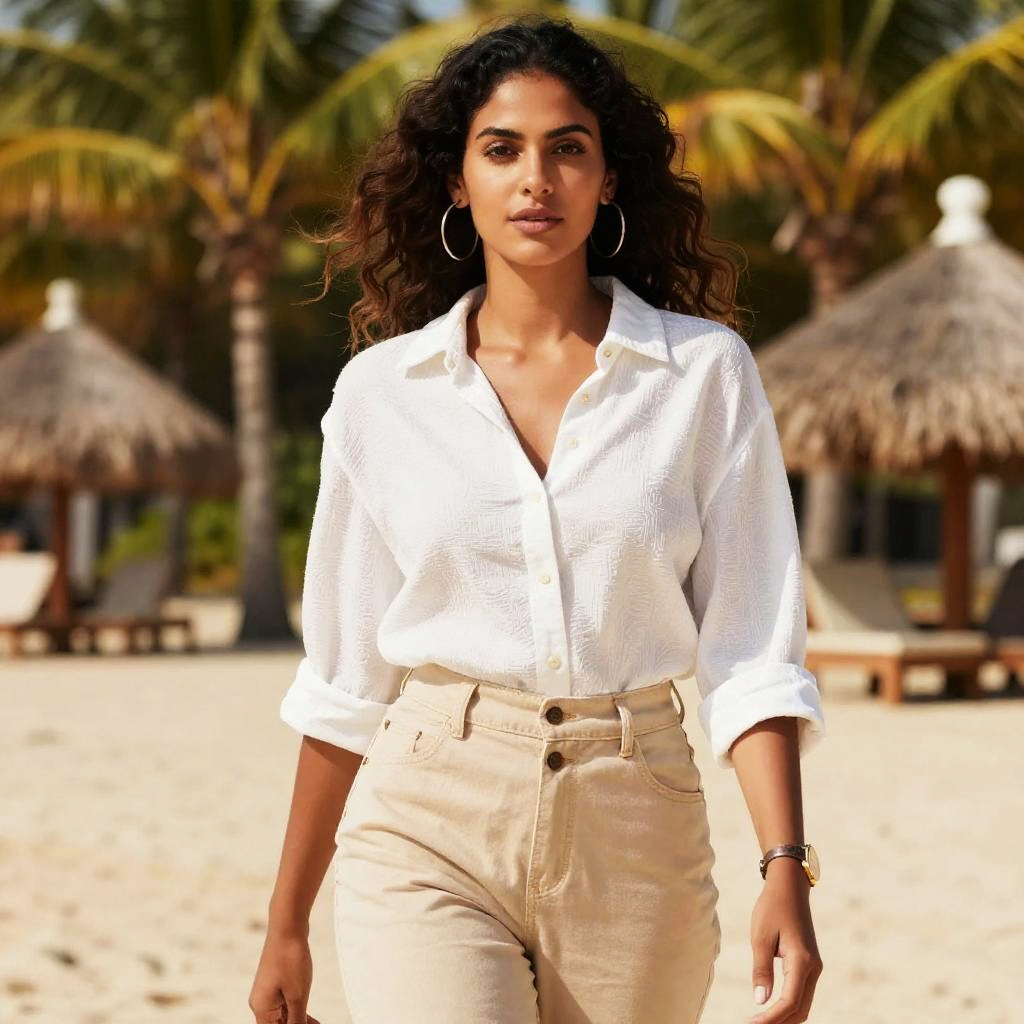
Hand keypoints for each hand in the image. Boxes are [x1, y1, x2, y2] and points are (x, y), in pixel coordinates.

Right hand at [249, 927, 321, 1023]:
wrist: (287, 927)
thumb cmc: (290, 960)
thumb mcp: (298, 995)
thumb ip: (297, 1021)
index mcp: (262, 1009)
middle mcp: (261, 1002)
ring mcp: (268, 991)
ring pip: (283, 1016)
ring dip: (299, 1022)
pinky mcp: (276, 982)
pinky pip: (286, 1003)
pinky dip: (298, 1011)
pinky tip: (312, 1018)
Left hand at [748, 858, 822, 1023]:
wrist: (789, 888)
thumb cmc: (772, 908)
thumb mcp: (760, 936)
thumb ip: (761, 970)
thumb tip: (760, 1001)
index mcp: (801, 961)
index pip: (788, 1002)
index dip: (771, 1018)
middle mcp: (813, 968)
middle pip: (799, 1009)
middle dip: (779, 1022)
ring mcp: (814, 967)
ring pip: (803, 1004)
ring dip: (784, 1016)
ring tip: (760, 1020)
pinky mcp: (810, 964)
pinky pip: (802, 993)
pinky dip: (789, 1005)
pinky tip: (771, 1007)